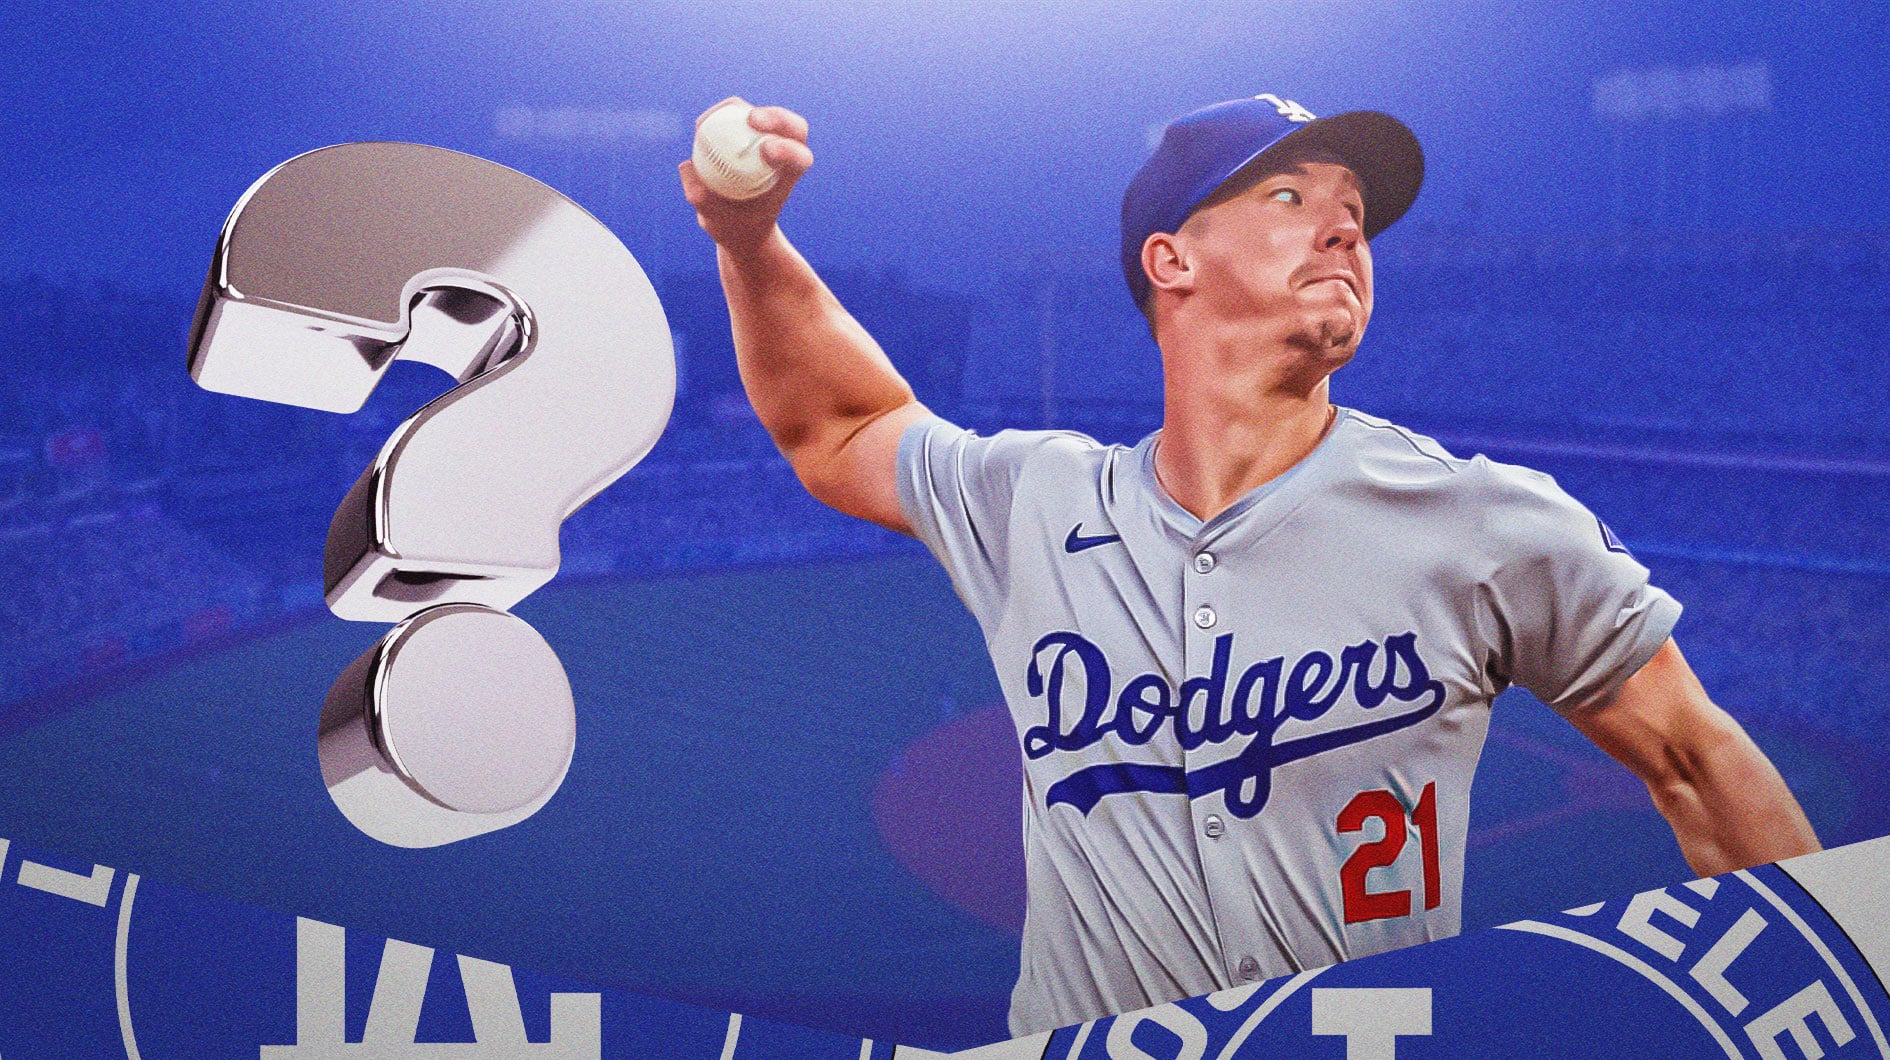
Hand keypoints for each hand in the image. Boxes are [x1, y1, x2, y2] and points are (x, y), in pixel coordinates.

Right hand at [679, 99, 814, 255]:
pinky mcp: (747, 132)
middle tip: (751, 119)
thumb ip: (703, 199)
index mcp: (789, 176)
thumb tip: (688, 165)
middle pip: (792, 126)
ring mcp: (766, 139)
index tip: (766, 151)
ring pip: (761, 113)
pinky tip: (701, 124)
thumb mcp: (718, 222)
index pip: (799, 156)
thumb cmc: (735, 227)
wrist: (738, 227)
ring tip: (706, 123)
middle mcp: (784, 153)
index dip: (788, 149)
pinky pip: (736, 114)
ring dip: (738, 110)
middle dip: (776, 118)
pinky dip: (720, 114)